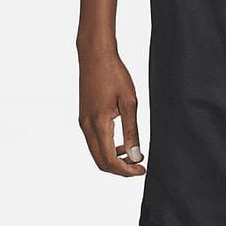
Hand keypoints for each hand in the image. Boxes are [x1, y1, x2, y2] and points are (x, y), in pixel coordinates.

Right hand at [78, 47, 144, 176]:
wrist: (95, 54)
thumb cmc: (114, 74)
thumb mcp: (130, 103)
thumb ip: (132, 132)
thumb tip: (135, 157)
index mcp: (98, 124)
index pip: (110, 161)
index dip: (127, 171)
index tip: (142, 169)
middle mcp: (86, 126)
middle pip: (101, 162)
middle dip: (121, 169)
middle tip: (139, 166)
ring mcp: (83, 123)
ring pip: (97, 154)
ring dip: (114, 160)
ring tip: (134, 155)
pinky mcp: (84, 118)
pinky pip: (94, 143)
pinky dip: (108, 149)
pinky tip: (123, 144)